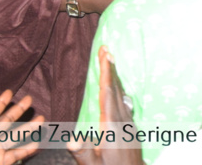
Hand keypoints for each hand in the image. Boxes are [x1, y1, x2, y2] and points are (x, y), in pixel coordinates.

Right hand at [69, 47, 143, 164]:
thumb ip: (83, 152)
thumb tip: (70, 140)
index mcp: (111, 126)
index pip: (107, 94)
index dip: (106, 73)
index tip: (105, 55)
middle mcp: (122, 120)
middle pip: (116, 89)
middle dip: (110, 68)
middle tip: (106, 48)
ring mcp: (129, 123)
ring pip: (121, 94)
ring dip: (115, 77)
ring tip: (110, 61)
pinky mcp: (131, 127)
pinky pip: (124, 101)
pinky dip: (118, 89)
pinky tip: (116, 88)